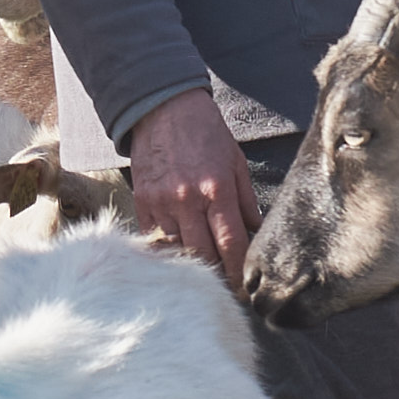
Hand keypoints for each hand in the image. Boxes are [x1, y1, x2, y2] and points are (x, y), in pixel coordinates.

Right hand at [126, 91, 256, 284]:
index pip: (231, 244)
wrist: (164, 109)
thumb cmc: (206, 135)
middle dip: (217, 276)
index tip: (244, 289)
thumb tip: (257, 235)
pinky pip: (154, 239)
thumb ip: (246, 203)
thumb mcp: (236, 164)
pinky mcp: (142, 202)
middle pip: (203, 256)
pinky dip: (167, 249)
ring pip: (177, 251)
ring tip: (203, 275)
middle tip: (226, 288)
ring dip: (191, 265)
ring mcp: (161, 203)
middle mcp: (188, 200)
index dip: (238, 272)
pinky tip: (178, 254)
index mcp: (217, 190)